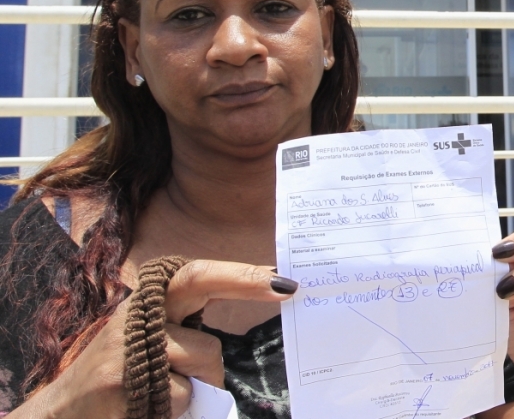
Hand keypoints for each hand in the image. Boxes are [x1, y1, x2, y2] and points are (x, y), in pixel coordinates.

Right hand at [12, 261, 295, 418]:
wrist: (63, 413)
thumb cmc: (124, 374)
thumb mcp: (153, 340)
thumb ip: (191, 327)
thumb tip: (258, 318)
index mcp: (150, 300)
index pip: (197, 274)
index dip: (241, 273)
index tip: (284, 278)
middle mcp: (138, 312)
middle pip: (197, 281)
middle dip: (244, 279)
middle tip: (286, 288)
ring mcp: (130, 345)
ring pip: (204, 354)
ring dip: (204, 378)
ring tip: (167, 388)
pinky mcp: (126, 381)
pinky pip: (183, 392)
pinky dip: (179, 404)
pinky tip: (151, 405)